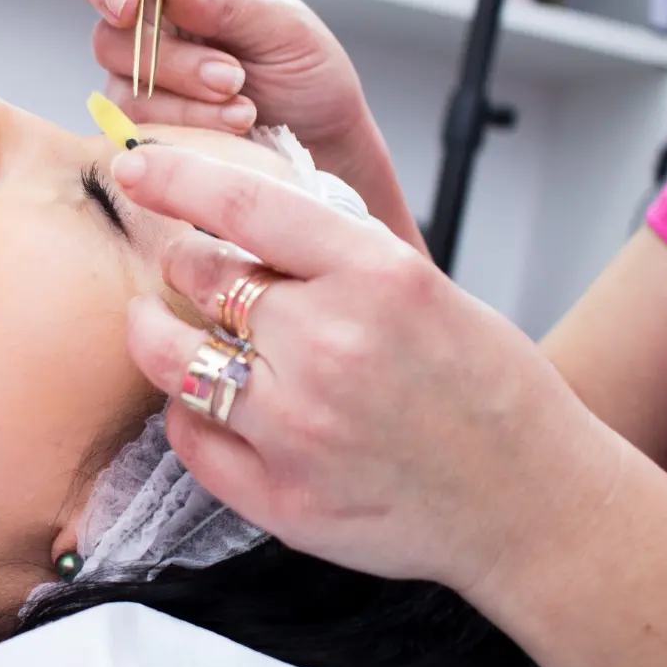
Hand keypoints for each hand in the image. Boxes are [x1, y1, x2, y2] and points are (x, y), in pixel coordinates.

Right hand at [53, 0, 420, 249]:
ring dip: (174, 68)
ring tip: (235, 84)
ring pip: (111, 43)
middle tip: (129, 6)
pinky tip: (233, 119)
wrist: (317, 144)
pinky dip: (182, 114)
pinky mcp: (134, 104)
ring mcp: (136, 50)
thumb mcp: (283, 27)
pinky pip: (129, 105)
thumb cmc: (305, 71)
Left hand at [108, 143, 623, 592]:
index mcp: (374, 275)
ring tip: (167, 330)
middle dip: (184, 264)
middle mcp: (327, 344)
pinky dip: (190, 413)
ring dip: (159, 335)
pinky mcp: (281, 495)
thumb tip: (242, 221)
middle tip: (193, 271)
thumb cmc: (488, 388)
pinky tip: (214, 404)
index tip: (134, 165)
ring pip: (171, 356)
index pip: (242, 203)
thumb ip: (334, 255)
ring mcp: (298, 425)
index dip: (174, 175)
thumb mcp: (423, 286)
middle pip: (197, 275)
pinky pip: (191, 436)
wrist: (533, 501)